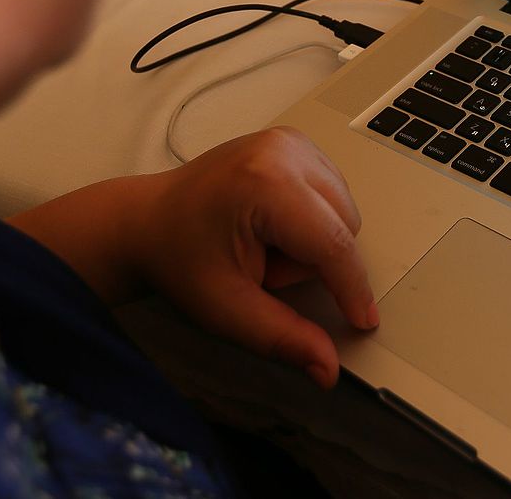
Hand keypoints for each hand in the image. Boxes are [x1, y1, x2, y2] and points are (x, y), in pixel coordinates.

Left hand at [125, 126, 377, 387]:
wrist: (146, 221)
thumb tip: (329, 369)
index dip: (353, 289)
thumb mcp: (227, 309)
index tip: (365, 322)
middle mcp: (284, 151)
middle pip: (345, 225)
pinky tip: (272, 225)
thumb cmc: (179, 260)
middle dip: (313, 262)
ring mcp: (289, 140)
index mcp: (266, 184)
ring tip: (263, 245)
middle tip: (260, 269)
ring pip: (344, 209)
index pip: (332, 244)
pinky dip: (313, 219)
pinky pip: (333, 192)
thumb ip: (282, 338)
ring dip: (315, 241)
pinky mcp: (292, 142)